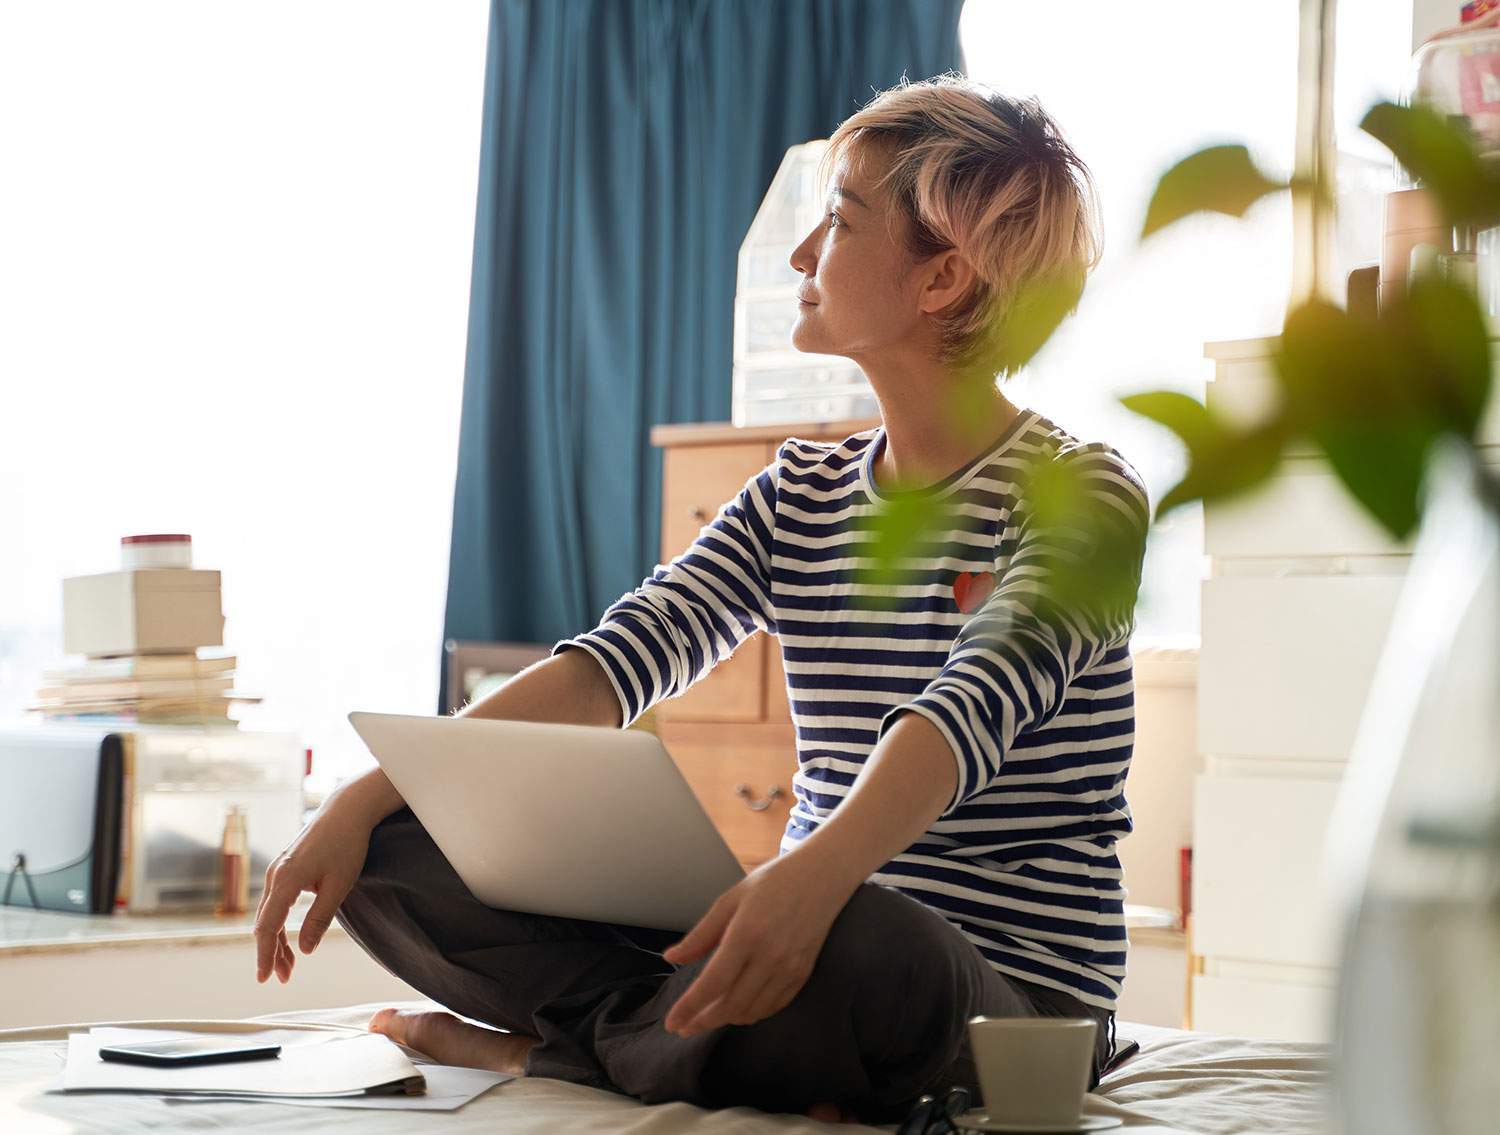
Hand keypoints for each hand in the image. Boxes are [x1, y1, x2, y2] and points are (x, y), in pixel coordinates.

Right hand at [252, 789, 374, 984]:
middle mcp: (276, 875)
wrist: (347, 810)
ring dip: (276, 941)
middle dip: (271, 953)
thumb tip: (305, 950)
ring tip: (288, 967)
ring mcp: (278, 870)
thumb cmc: (347, 844)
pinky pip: (277, 902)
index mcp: (286, 879)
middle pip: (266, 923)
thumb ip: (320, 918)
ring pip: (270, 914)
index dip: (264, 954)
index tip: (264, 977)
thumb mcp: (339, 885)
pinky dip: (281, 923)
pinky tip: (289, 940)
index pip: (268, 926)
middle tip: (282, 979)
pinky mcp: (286, 868)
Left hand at [660, 853, 852, 1036]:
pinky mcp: (802, 975)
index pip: (713, 983)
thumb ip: (701, 935)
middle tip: (684, 1027)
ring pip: (752, 1011)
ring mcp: (789, 968)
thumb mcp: (729, 900)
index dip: (690, 1008)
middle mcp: (770, 956)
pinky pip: (773, 1006)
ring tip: (707, 1016)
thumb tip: (671, 958)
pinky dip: (751, 1013)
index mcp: (746, 933)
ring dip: (726, 1019)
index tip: (672, 1023)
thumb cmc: (772, 883)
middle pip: (731, 1005)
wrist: (821, 878)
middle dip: (703, 1021)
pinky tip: (737, 1008)